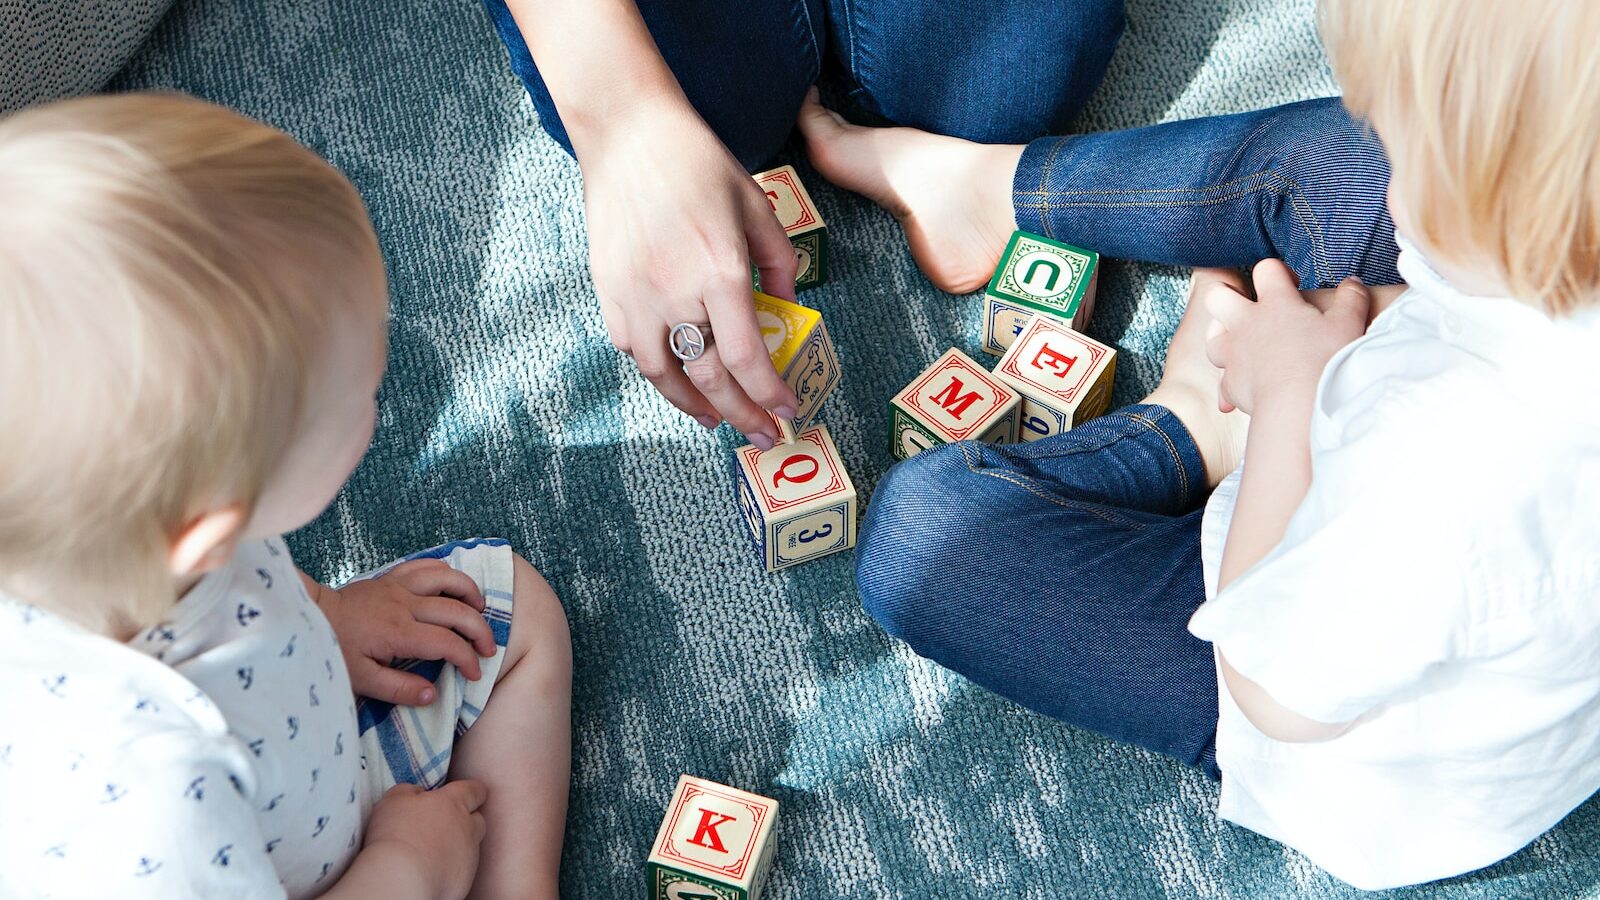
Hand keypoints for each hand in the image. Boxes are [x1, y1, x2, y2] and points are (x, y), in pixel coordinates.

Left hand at [308, 560, 494, 705]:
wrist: (309, 617)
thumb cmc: (334, 651)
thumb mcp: (361, 680)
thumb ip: (399, 689)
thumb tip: (433, 694)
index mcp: (398, 633)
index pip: (447, 643)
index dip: (468, 659)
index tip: (474, 673)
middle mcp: (404, 605)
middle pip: (456, 610)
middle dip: (480, 630)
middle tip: (489, 648)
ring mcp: (399, 586)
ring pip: (447, 578)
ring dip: (470, 592)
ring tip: (480, 610)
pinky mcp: (392, 577)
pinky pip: (426, 565)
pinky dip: (447, 571)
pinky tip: (454, 586)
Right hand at [364, 781, 487, 899]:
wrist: (402, 879)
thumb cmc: (395, 835)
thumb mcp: (395, 799)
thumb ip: (410, 790)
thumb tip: (417, 793)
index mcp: (453, 803)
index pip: (474, 790)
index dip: (473, 791)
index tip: (471, 794)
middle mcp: (467, 828)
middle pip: (478, 820)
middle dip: (468, 820)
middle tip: (447, 825)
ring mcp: (470, 855)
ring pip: (472, 846)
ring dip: (459, 845)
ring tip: (436, 850)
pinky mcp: (466, 879)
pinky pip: (464, 869)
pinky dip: (453, 868)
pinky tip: (434, 870)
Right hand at [577, 100, 799, 448]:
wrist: (628, 135)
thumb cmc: (698, 164)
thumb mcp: (757, 207)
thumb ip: (779, 265)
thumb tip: (787, 312)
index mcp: (719, 271)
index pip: (748, 358)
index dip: (769, 394)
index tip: (787, 412)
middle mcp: (675, 293)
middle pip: (711, 378)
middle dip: (743, 415)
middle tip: (763, 435)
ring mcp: (636, 296)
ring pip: (665, 376)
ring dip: (695, 406)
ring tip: (718, 418)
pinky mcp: (609, 292)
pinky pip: (634, 350)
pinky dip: (659, 372)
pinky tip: (678, 377)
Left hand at [1203, 259, 1370, 414]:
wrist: (1299, 405)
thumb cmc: (1325, 361)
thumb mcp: (1348, 324)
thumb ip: (1351, 298)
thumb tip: (1352, 282)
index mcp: (1276, 303)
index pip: (1265, 269)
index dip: (1277, 271)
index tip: (1291, 285)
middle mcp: (1247, 324)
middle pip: (1217, 296)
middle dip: (1227, 295)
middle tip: (1247, 306)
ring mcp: (1233, 353)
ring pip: (1212, 337)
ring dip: (1223, 339)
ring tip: (1241, 344)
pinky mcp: (1230, 384)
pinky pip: (1222, 382)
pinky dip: (1229, 385)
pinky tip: (1240, 391)